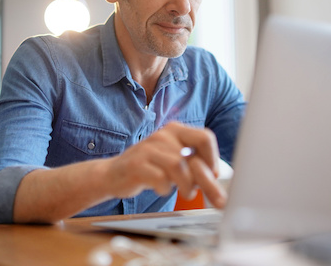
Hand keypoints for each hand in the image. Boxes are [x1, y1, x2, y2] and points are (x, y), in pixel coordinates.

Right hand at [102, 122, 227, 207]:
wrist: (112, 174)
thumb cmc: (149, 168)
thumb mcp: (173, 160)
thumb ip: (193, 164)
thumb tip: (217, 180)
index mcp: (175, 130)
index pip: (205, 138)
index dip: (213, 159)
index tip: (213, 175)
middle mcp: (163, 136)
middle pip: (194, 158)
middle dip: (208, 183)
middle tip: (217, 199)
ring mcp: (148, 149)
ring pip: (179, 168)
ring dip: (187, 186)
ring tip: (186, 192)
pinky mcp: (136, 165)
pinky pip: (160, 179)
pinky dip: (166, 189)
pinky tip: (162, 189)